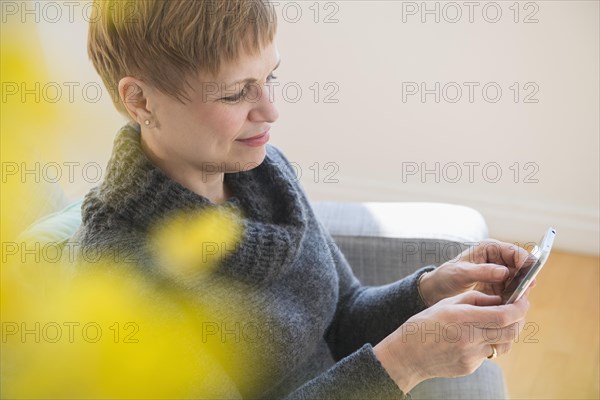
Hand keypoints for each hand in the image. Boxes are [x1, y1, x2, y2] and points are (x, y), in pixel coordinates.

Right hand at [374, 290, 529, 392]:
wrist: (407, 355)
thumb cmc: (424, 324)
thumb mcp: (446, 303)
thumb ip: (475, 299)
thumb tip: (499, 299)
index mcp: (463, 317)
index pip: (505, 314)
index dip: (520, 306)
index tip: (523, 299)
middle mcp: (470, 337)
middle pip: (511, 330)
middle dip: (519, 319)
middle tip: (517, 310)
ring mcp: (471, 355)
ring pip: (504, 344)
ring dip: (507, 332)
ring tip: (497, 323)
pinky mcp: (470, 366)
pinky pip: (488, 353)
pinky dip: (488, 343)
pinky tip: (473, 338)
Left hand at [419, 239, 530, 305]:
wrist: (438, 289)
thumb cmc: (447, 276)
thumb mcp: (461, 273)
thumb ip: (482, 271)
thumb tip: (504, 271)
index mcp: (489, 248)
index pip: (514, 252)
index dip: (525, 262)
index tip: (528, 276)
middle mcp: (497, 258)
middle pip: (520, 267)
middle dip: (524, 280)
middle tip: (524, 293)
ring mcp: (499, 273)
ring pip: (518, 281)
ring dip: (519, 291)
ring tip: (515, 302)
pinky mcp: (498, 286)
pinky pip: (511, 292)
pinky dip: (512, 298)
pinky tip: (508, 306)